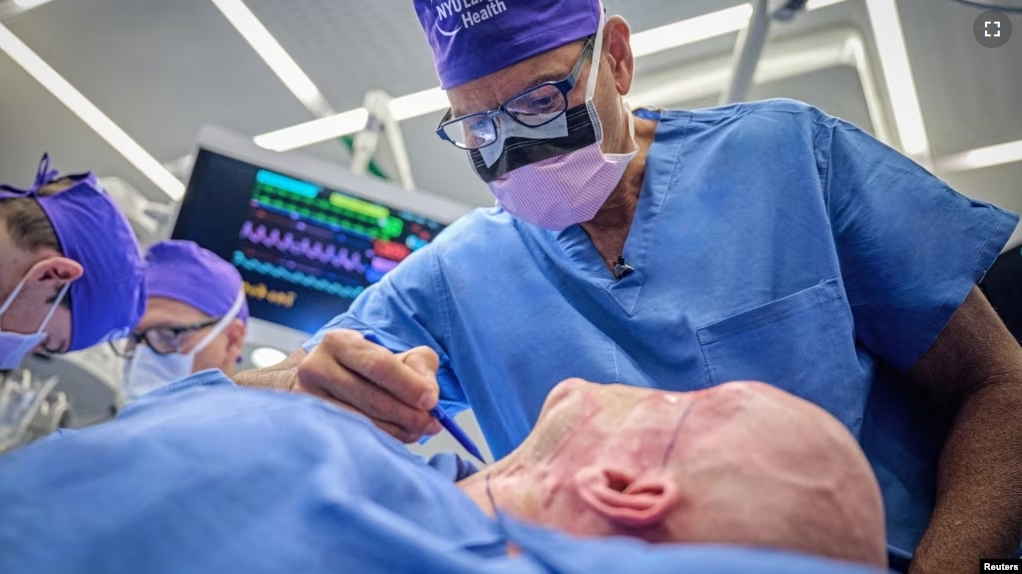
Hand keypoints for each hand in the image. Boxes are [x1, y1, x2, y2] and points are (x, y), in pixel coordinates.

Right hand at [293, 329, 442, 442]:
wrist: (324, 381)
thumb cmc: (366, 369)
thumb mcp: (396, 355)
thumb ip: (419, 365)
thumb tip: (430, 395)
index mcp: (338, 342)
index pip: (378, 365)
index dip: (409, 385)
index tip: (432, 401)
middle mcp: (316, 368)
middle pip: (370, 398)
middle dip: (408, 414)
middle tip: (432, 424)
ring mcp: (310, 400)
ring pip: (362, 422)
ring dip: (398, 431)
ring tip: (418, 431)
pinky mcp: (311, 425)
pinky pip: (354, 438)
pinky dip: (382, 440)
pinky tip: (398, 437)